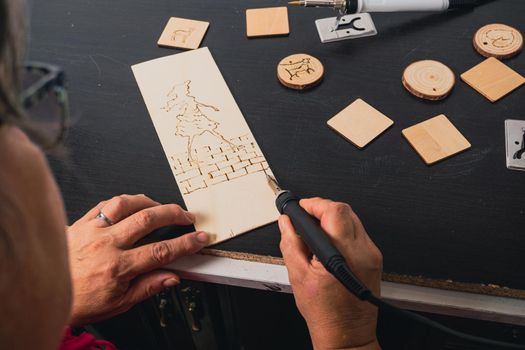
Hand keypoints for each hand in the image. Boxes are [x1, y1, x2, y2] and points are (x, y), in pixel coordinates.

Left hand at [66, 194, 208, 325]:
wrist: (45, 294)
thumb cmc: (79, 300)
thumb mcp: (119, 304)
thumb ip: (148, 287)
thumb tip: (171, 277)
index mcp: (117, 267)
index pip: (161, 250)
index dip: (186, 243)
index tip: (199, 238)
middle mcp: (106, 244)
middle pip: (148, 219)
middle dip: (174, 214)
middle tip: (186, 216)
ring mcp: (92, 230)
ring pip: (126, 204)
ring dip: (149, 202)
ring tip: (161, 207)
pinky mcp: (81, 223)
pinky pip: (105, 204)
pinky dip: (123, 201)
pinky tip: (132, 204)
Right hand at [279, 198, 382, 349]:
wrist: (347, 333)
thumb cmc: (325, 313)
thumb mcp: (298, 277)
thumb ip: (291, 244)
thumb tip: (286, 223)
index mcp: (343, 255)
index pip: (334, 211)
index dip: (314, 204)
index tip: (301, 208)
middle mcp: (363, 252)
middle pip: (345, 210)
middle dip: (322, 208)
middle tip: (306, 217)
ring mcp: (372, 254)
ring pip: (352, 218)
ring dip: (332, 218)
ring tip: (316, 231)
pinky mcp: (374, 258)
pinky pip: (358, 232)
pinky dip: (341, 230)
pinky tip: (329, 242)